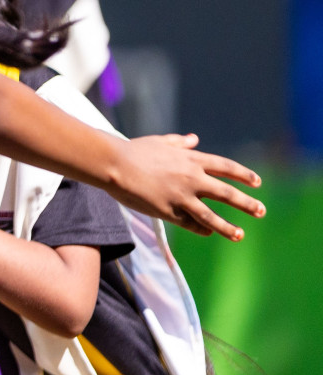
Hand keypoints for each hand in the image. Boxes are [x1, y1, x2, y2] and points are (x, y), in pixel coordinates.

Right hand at [107, 134, 262, 239]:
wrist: (113, 163)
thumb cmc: (133, 150)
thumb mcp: (160, 142)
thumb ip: (180, 143)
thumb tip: (194, 139)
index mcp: (191, 159)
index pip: (226, 168)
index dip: (244, 176)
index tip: (257, 182)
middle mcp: (192, 178)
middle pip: (227, 193)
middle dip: (246, 203)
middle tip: (261, 211)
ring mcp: (181, 196)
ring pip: (212, 215)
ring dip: (228, 226)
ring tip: (241, 234)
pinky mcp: (168, 211)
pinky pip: (189, 223)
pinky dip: (201, 228)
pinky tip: (209, 232)